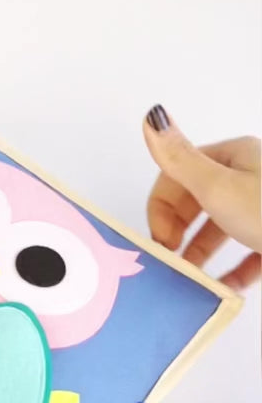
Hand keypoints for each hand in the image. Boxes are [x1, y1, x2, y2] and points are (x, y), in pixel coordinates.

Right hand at [143, 105, 260, 290]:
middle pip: (195, 204)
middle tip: (169, 259)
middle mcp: (249, 177)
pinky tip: (220, 286)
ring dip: (198, 254)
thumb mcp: (218, 188)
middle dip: (177, 233)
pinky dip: (229, 271)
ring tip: (189, 276)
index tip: (160, 239)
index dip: (161, 209)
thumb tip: (153, 117)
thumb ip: (179, 159)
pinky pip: (245, 254)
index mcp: (233, 157)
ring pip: (218, 229)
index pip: (176, 176)